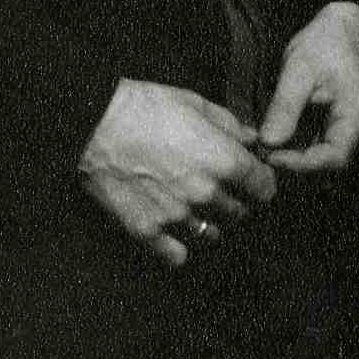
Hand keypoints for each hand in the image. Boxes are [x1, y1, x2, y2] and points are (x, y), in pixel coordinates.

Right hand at [78, 78, 274, 267]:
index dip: (263, 182)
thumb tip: (250, 139)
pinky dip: (179, 246)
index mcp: (224, 161)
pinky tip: (174, 232)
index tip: (256, 179)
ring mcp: (176, 216)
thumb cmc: (146, 106)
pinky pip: (177, 255)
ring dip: (210, 222)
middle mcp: (206, 194)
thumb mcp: (195, 103)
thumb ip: (230, 124)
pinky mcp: (147, 230)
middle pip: (239, 212)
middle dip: (236, 200)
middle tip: (222, 189)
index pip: (264, 187)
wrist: (95, 123)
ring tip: (197, 208)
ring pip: (212, 234)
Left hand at [260, 1, 358, 177]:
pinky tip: (273, 143)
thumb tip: (267, 143)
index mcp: (356, 116)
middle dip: (294, 167)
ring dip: (293, 160)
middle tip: (261, 157)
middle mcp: (357, 130)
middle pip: (328, 166)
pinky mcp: (334, 127)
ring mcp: (347, 130)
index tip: (271, 156)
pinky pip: (317, 148)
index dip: (302, 164)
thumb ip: (285, 106)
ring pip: (321, 160)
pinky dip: (296, 150)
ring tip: (264, 151)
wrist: (343, 25)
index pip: (334, 158)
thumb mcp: (299, 68)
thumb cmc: (326, 42)